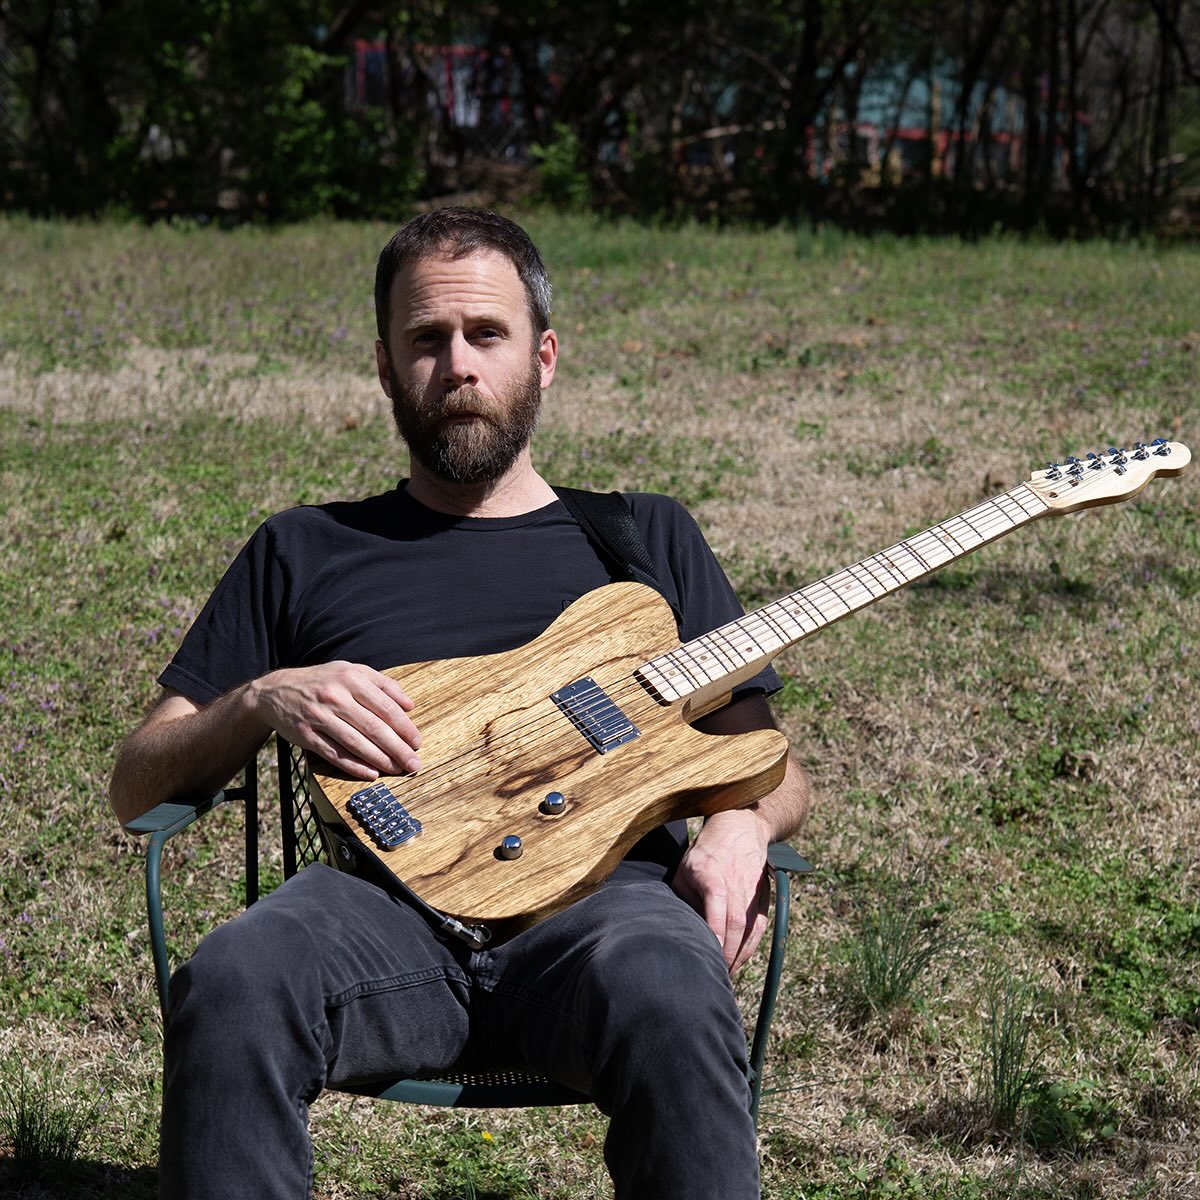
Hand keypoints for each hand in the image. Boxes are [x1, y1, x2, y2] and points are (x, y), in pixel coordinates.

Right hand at [247, 662, 421, 779]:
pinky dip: (354, 766)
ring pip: (356, 742)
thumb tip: (410, 705)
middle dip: (397, 748)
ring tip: (396, 770)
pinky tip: (370, 774)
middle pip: (374, 727)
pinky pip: (334, 754)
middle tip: (413, 762)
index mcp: (351, 678)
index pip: (386, 706)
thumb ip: (382, 684)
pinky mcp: (306, 734)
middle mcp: (336, 696)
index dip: (404, 727)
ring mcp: (319, 716)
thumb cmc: (322, 681)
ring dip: (380, 760)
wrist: (274, 691)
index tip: (417, 742)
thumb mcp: (350, 671)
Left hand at [672, 808, 771, 973]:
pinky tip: (740, 959)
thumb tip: (682, 927)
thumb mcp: (685, 867)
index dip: (715, 932)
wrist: (740, 828)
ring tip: (726, 973)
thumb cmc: (705, 852)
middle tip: (715, 974)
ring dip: (740, 955)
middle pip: (735, 923)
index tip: (709, 952)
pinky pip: (759, 927)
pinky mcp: (762, 897)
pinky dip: (751, 946)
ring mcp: (752, 891)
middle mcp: (735, 883)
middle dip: (726, 953)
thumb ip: (683, 896)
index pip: (716, 907)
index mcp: (712, 875)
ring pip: (749, 928)